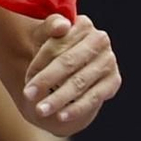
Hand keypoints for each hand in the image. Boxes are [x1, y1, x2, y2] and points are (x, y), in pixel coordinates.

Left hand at [21, 15, 119, 134]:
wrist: (67, 72)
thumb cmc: (51, 51)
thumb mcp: (43, 37)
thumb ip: (49, 27)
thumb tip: (62, 26)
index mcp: (83, 24)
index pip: (59, 43)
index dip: (40, 62)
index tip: (26, 78)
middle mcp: (100, 40)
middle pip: (69, 62)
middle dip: (47, 80)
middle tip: (27, 95)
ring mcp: (108, 61)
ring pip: (79, 82)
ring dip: (58, 98)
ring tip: (40, 110)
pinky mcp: (113, 81)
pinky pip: (93, 97)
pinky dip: (76, 108)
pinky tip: (61, 116)